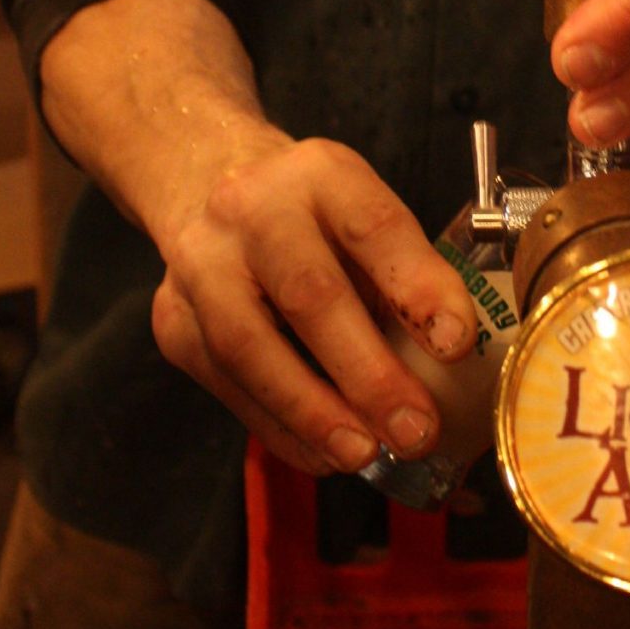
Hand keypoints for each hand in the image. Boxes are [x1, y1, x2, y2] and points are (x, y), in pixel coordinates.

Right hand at [148, 124, 477, 478]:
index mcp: (323, 175)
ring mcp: (201, 264)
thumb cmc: (311, 219)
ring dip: (313, 413)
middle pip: (308, 294)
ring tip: (364, 453)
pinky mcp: (173, 320)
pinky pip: (227, 385)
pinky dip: (281, 428)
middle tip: (415, 430)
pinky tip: (323, 453)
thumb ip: (404, 279)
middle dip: (366, 373)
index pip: (374, 227)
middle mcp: (253, 210)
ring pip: (249, 347)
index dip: (417, 286)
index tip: (456, 343)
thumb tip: (454, 372)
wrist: (205, 185)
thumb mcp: (365, 217)